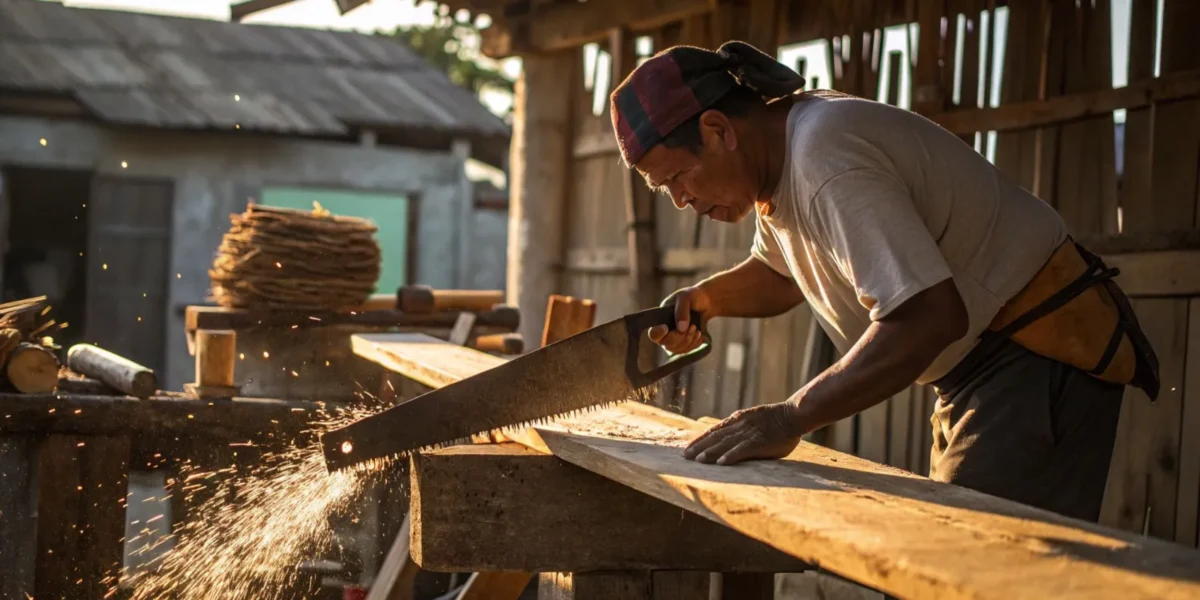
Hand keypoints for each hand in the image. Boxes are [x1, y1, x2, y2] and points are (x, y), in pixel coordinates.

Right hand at [649, 286, 713, 354]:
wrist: (706, 301)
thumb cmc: (692, 297)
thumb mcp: (686, 297)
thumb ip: (681, 310)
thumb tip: (681, 329)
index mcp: (660, 319)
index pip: (653, 333)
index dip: (659, 333)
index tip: (666, 328)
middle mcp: (664, 332)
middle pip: (666, 344)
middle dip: (680, 337)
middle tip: (692, 326)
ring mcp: (673, 339)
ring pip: (676, 349)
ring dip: (689, 340)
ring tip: (697, 328)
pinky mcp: (683, 344)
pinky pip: (686, 351)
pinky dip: (694, 344)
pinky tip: (699, 334)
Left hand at [684, 402, 803, 465]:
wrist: (793, 416)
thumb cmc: (776, 421)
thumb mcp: (753, 420)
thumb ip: (741, 427)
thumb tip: (728, 437)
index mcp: (738, 420)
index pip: (714, 430)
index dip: (700, 439)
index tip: (688, 447)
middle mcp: (740, 426)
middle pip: (715, 437)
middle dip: (699, 447)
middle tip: (685, 456)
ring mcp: (749, 433)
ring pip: (725, 443)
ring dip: (711, 452)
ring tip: (698, 460)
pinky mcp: (759, 442)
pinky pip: (742, 450)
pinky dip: (731, 456)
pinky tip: (721, 463)